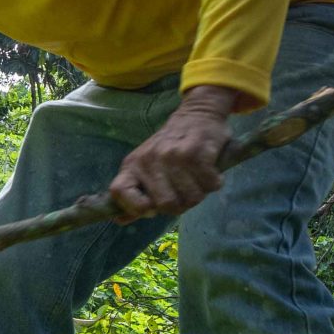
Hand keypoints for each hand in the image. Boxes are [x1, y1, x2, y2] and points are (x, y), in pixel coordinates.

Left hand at [110, 87, 234, 218]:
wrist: (197, 113)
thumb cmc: (171, 146)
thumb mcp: (146, 166)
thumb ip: (135, 194)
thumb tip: (119, 220)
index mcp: (133, 164)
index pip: (119, 192)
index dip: (136, 208)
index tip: (152, 208)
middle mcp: (150, 160)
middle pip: (166, 205)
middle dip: (181, 205)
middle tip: (186, 192)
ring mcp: (172, 156)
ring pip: (191, 198)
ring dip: (200, 193)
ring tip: (198, 179)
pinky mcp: (196, 153)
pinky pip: (209, 185)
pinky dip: (214, 183)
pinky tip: (210, 172)